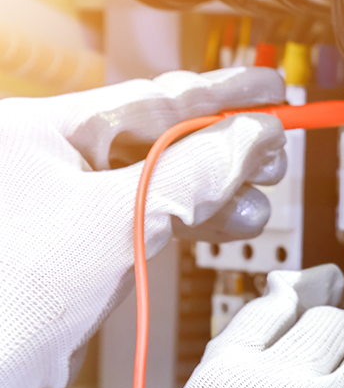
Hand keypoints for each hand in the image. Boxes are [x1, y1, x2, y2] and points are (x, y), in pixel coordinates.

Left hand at [0, 67, 287, 387]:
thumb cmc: (10, 299)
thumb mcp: (119, 221)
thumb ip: (194, 173)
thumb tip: (253, 137)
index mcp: (37, 130)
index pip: (147, 97)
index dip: (220, 93)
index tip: (270, 89)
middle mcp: (42, 162)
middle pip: (154, 142)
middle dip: (221, 151)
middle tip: (273, 155)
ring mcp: (56, 210)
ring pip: (153, 188)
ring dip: (211, 197)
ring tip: (257, 203)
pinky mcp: (71, 255)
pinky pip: (139, 226)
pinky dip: (183, 228)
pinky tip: (220, 228)